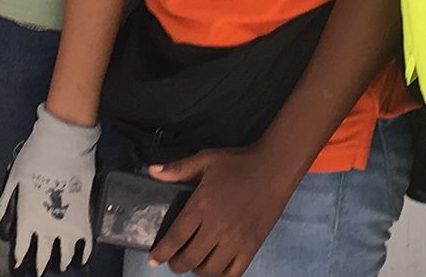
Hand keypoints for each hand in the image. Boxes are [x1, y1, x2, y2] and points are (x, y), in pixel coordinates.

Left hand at [0, 104, 99, 273]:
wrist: (63, 146)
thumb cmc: (34, 158)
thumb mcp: (13, 178)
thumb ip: (6, 201)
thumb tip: (0, 218)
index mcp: (27, 218)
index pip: (22, 248)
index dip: (20, 257)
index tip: (20, 263)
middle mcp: (46, 228)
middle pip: (44, 256)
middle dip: (41, 265)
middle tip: (40, 271)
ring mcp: (67, 226)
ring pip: (66, 255)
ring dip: (63, 261)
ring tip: (62, 264)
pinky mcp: (84, 219)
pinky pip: (86, 245)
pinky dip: (84, 253)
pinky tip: (82, 257)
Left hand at [144, 146, 302, 276]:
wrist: (273, 169)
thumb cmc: (238, 164)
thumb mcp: (205, 160)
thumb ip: (178, 169)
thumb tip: (152, 172)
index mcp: (201, 207)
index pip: (175, 238)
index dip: (161, 253)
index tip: (153, 259)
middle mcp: (216, 228)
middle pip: (189, 259)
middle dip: (176, 265)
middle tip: (174, 261)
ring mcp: (235, 240)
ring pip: (210, 270)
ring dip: (198, 270)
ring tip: (195, 263)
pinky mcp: (252, 247)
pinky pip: (233, 272)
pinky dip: (221, 275)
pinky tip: (216, 268)